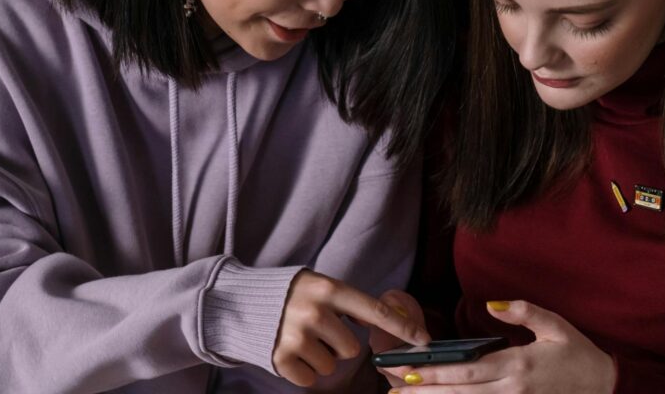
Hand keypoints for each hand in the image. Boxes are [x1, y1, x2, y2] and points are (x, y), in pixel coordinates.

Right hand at [273, 271, 430, 386]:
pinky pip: (311, 379)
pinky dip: (303, 370)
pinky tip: (290, 351)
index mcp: (328, 289)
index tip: (425, 340)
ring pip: (332, 366)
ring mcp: (296, 336)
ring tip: (301, 338)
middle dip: (338, 345)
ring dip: (321, 358)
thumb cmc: (290, 294)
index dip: (402, 328)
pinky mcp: (280, 359)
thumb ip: (350, 302)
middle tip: (318, 330)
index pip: (374, 310)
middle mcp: (314, 311)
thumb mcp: (320, 286)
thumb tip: (386, 319)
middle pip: (351, 349)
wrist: (239, 302)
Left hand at [387, 300, 615, 393]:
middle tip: (393, 389)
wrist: (607, 388)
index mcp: (517, 365)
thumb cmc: (578, 354)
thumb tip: (491, 306)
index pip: (467, 370)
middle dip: (424, 390)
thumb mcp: (555, 325)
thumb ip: (522, 312)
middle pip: (461, 392)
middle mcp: (512, 389)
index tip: (408, 370)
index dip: (436, 372)